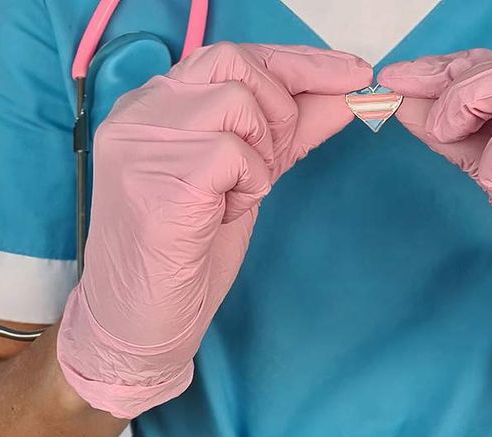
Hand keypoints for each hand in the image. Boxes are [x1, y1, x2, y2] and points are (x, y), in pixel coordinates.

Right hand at [57, 42, 371, 417]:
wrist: (139, 322)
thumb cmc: (187, 252)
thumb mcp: (246, 178)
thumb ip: (289, 132)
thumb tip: (347, 92)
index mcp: (156, 106)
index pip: (233, 58)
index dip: (298, 62)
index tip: (352, 72)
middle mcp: (141, 112)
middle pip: (235, 63)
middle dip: (281, 106)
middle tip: (275, 160)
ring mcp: (144, 140)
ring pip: (239, 106)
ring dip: (259, 156)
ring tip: (233, 197)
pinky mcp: (161, 175)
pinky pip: (236, 154)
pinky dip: (248, 185)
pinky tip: (221, 214)